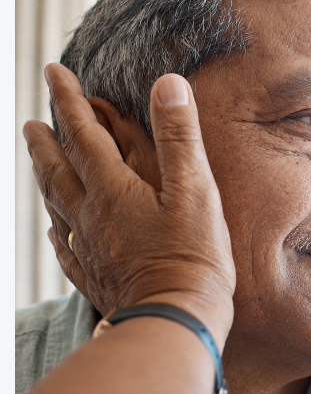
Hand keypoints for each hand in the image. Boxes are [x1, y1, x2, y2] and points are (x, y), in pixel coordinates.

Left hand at [24, 64, 235, 345]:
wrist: (173, 320)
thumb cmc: (192, 257)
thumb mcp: (195, 191)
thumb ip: (179, 137)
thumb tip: (168, 84)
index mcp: (113, 189)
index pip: (84, 133)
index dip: (70, 100)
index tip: (55, 73)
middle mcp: (91, 214)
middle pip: (59, 169)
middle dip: (46, 140)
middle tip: (32, 122)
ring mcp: (89, 248)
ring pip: (56, 204)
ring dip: (45, 178)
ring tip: (39, 164)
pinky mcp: (95, 276)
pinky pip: (66, 247)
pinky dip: (57, 230)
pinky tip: (57, 230)